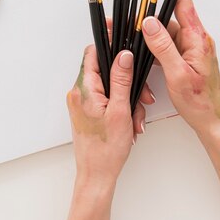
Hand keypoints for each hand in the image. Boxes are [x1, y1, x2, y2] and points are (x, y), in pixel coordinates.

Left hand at [66, 46, 149, 188]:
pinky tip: (129, 121)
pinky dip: (120, 106)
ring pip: (109, 86)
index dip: (110, 46)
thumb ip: (121, 80)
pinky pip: (106, 99)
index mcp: (84, 89)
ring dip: (127, 98)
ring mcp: (82, 102)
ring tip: (134, 118)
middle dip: (127, 82)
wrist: (97, 174)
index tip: (124, 44)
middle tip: (140, 97)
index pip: (93, 53)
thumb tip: (124, 56)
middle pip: (105, 70)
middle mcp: (79, 93)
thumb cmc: (106, 150)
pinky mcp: (87, 111)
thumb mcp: (120, 110)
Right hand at [142, 0, 219, 134]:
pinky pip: (169, 47)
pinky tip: (145, 54)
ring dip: (151, 35)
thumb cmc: (201, 102)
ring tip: (133, 35)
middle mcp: (196, 41)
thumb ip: (163, 47)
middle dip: (150, 14)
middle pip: (171, 18)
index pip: (182, 4)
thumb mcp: (177, 74)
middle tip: (131, 11)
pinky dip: (156, 48)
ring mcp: (192, 51)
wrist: (212, 121)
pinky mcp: (187, 60)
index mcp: (197, 39)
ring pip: (167, 34)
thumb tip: (149, 23)